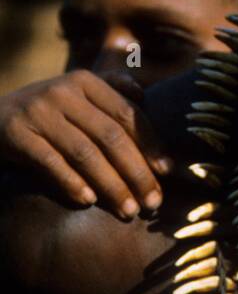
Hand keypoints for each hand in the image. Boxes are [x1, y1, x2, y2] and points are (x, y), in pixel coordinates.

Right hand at [0, 70, 170, 218]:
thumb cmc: (44, 114)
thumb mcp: (73, 96)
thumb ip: (108, 91)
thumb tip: (144, 95)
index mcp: (85, 82)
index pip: (127, 114)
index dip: (150, 143)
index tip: (167, 172)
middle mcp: (62, 92)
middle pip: (110, 136)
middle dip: (136, 172)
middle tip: (153, 202)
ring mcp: (37, 111)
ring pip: (84, 153)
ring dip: (110, 185)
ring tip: (128, 210)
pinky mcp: (14, 133)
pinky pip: (50, 162)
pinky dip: (71, 182)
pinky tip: (88, 201)